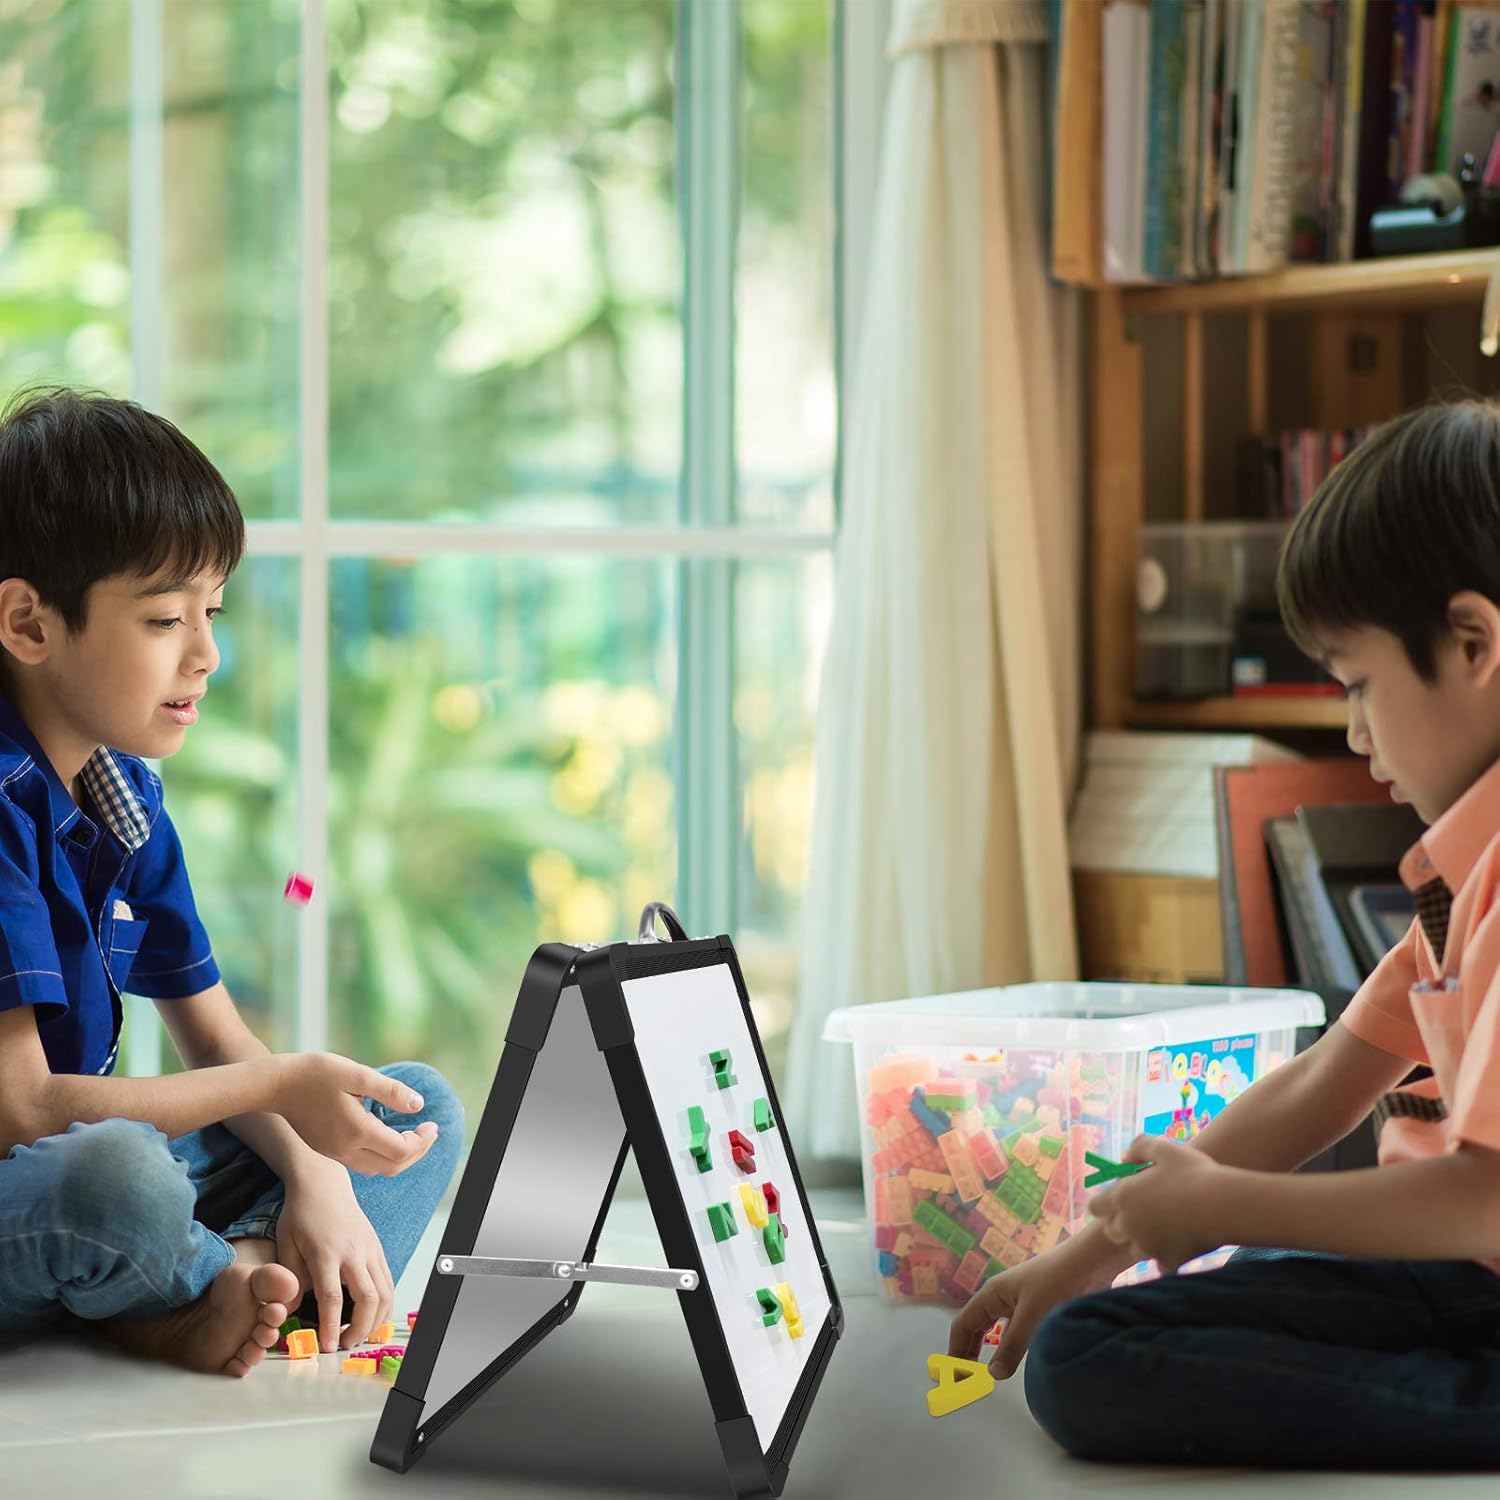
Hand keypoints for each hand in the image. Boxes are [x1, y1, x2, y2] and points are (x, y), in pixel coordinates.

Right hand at [274, 1052, 438, 1175]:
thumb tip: (418, 1105)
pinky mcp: (328, 1151)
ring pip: (378, 1169)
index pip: (401, 1150)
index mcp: (357, 1131)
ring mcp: (335, 1153)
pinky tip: (388, 1136)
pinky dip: (383, 1156)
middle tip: (429, 1132)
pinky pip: (363, 1164)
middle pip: (393, 1166)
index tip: (433, 1124)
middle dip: (417, 1152)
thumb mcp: (357, 1074)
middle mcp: (346, 1149)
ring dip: (401, 1157)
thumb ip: (390, 1091)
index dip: (423, 1141)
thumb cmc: (316, 1073)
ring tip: (414, 1135)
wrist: (276, 1085)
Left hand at [276, 1170, 394, 1352]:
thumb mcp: (285, 1245)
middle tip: (342, 1345)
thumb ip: (289, 1279)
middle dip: (359, 1329)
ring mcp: (369, 1250)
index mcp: (326, 1253)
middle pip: (368, 1299)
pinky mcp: (377, 1248)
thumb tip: (290, 1312)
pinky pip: (388, 1281)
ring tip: (357, 1335)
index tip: (326, 1347)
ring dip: (375, 1320)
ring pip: (385, 1292)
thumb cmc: (300, 1214)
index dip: (331, 1326)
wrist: (324, 1184)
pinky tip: (372, 1317)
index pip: (332, 1298)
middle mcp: (353, 1253)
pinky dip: (384, 1304)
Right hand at [948, 1237, 1117, 1378]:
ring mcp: (1019, 1303)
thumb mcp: (1032, 1316)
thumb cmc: (1056, 1284)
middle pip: (975, 1327)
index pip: (963, 1325)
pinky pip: (1015, 1331)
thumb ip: (1011, 1346)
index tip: (955, 1376)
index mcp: (992, 1294)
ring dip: (990, 1350)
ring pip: (996, 1330)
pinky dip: (1010, 1346)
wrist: (1089, 1263)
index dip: (956, 1349)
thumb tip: (992, 1375)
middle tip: (967, 1379)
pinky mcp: (1038, 1308)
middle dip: (968, 1351)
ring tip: (988, 1374)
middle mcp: (1001, 1297)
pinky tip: (1017, 1360)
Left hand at [1085, 1134, 1226, 1274]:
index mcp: (1123, 1197)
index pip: (1096, 1207)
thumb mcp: (1163, 1148)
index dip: (1104, 1204)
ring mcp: (1148, 1246)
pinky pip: (1162, 1265)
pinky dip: (1168, 1258)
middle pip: (1112, 1232)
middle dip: (1122, 1224)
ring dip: (1144, 1242)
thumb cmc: (1192, 1172)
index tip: (1117, 1200)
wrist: (1224, 1205)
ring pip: (1135, 1249)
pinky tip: (1180, 1246)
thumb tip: (1125, 1158)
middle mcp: (1129, 1225)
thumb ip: (1138, 1147)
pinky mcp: (1168, 1261)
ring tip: (1165, 1227)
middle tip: (1142, 1213)